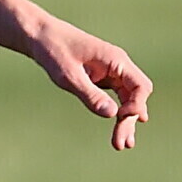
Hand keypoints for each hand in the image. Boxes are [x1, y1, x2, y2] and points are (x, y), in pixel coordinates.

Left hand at [32, 19, 151, 149]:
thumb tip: (113, 114)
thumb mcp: (69, 76)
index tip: (121, 119)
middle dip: (130, 120)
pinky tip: (119, 129)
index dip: (137, 105)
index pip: (141, 85)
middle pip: (136, 96)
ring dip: (126, 120)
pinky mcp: (103, 78)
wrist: (40, 36)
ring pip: (128, 99)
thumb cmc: (54, 51)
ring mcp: (112, 72)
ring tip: (122, 145)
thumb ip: (90, 94)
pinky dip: (117, 113)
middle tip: (121, 145)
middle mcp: (118, 65)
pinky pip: (118, 97)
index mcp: (115, 60)